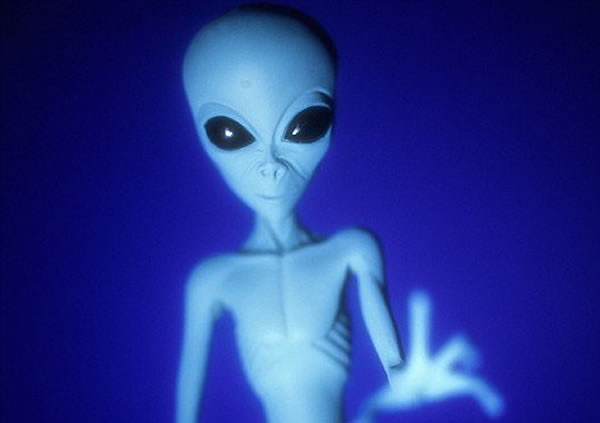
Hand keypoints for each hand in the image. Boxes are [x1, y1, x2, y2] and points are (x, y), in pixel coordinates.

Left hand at [359, 291, 503, 420]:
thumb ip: (371, 408)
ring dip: (482, 383)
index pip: (420, 335)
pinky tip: (494, 408)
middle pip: (455, 347)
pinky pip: (478, 387)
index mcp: (420, 359)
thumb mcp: (382, 400)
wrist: (412, 395)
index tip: (420, 295)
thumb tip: (359, 421)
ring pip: (472, 373)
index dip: (420, 317)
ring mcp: (450, 372)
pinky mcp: (458, 384)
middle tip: (469, 350)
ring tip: (492, 403)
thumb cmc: (397, 392)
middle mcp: (438, 362)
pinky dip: (489, 396)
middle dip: (463, 347)